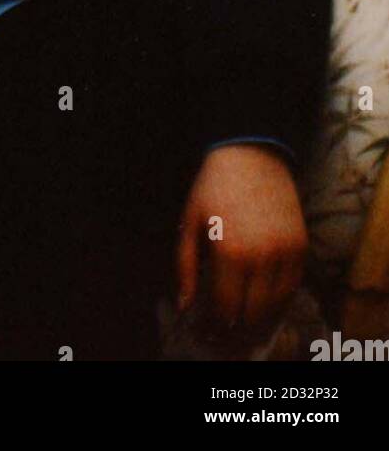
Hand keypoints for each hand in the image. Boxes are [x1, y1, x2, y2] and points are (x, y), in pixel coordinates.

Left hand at [175, 144, 307, 339]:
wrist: (251, 154)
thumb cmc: (213, 186)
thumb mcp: (189, 222)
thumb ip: (185, 266)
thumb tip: (186, 305)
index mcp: (229, 252)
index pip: (225, 308)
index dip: (214, 326)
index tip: (204, 330)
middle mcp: (262, 257)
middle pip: (251, 313)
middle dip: (234, 329)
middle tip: (222, 332)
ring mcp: (286, 253)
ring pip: (275, 306)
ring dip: (258, 320)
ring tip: (241, 322)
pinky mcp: (301, 247)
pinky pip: (293, 288)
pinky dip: (278, 301)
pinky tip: (263, 303)